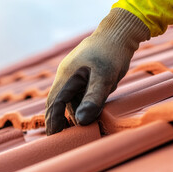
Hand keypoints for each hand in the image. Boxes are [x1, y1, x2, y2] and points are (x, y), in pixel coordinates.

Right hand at [45, 8, 149, 134]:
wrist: (119, 32)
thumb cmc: (112, 52)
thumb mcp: (105, 77)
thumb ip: (93, 99)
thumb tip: (81, 121)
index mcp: (66, 76)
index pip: (54, 103)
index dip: (53, 121)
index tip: (54, 137)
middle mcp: (66, 76)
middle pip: (58, 103)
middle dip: (59, 121)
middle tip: (63, 139)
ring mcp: (74, 76)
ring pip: (69, 100)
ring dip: (72, 114)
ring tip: (80, 131)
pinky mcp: (83, 76)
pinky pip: (78, 94)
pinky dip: (81, 106)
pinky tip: (88, 114)